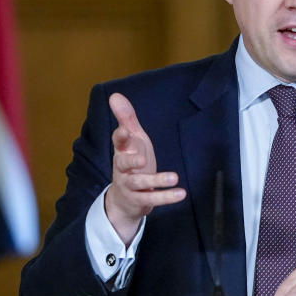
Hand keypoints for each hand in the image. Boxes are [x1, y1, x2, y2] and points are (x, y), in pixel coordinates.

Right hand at [104, 93, 185, 244]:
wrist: (124, 199)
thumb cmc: (132, 162)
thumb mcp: (132, 139)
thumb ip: (126, 118)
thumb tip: (115, 95)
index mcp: (122, 151)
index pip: (119, 142)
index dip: (121, 137)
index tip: (124, 131)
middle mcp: (123, 169)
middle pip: (123, 164)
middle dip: (132, 161)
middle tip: (143, 159)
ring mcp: (130, 185)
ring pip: (139, 183)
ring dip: (156, 180)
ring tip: (174, 177)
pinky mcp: (140, 200)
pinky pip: (152, 199)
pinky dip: (166, 197)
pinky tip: (180, 193)